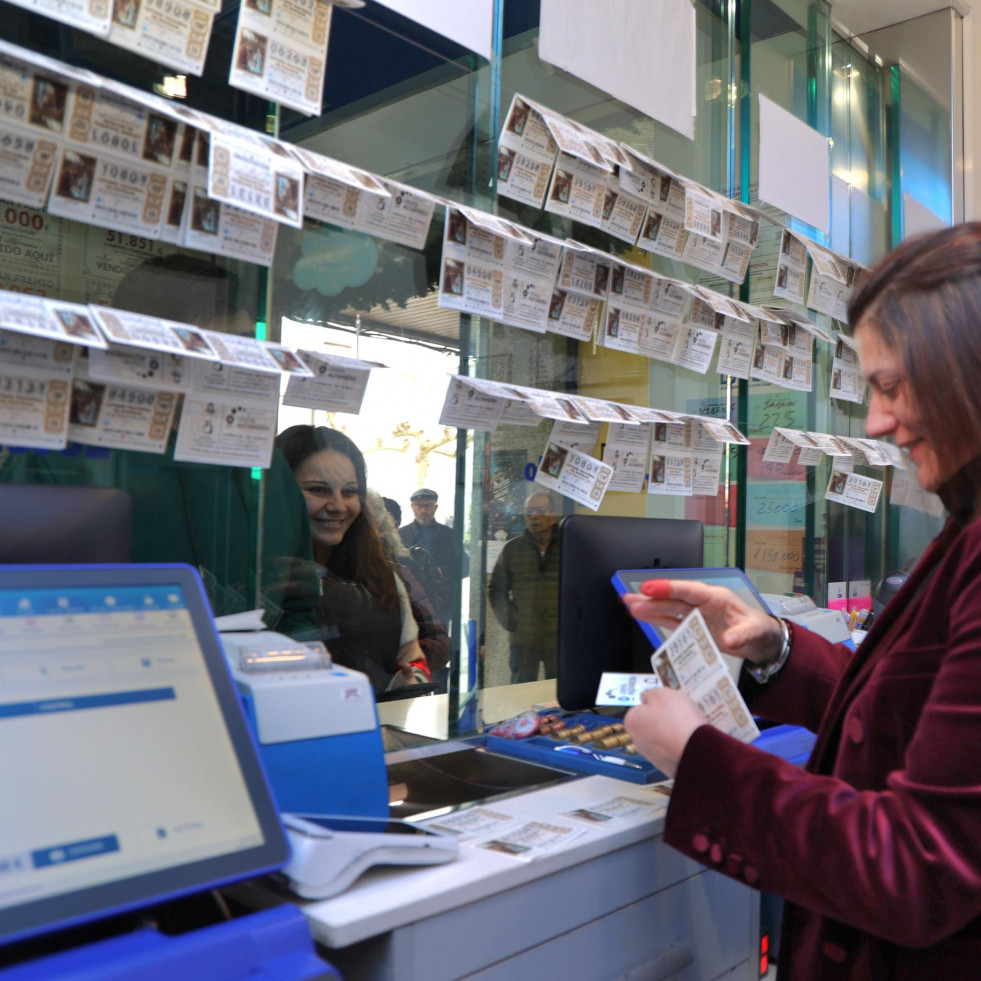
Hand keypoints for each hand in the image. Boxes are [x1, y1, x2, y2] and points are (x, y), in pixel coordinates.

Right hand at [622, 579, 781, 665]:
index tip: (650, 587)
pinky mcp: (692, 626)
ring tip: (628, 603)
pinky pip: (670, 621)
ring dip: (648, 607)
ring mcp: (695, 614)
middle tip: (630, 598)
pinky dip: (655, 618)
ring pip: (668, 608)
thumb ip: (743, 635)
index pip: (690, 591)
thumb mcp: (756, 632)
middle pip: (673, 599)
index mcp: (716, 598)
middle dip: (651, 599)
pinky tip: (640, 615)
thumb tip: (729, 639)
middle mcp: (702, 603)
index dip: (669, 588)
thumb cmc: (758, 630)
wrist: (760, 641)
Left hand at [624, 688, 706, 777]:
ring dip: (674, 732)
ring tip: (687, 726)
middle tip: (677, 713)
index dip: (653, 702)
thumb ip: (650, 693)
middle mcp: (639, 742)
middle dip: (663, 718)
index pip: (638, 708)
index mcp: (632, 722)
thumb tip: (646, 696)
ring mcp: (654, 756)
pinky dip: (682, 744)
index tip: (664, 702)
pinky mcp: (669, 765)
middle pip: (651, 723)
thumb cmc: (678, 722)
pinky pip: (675, 749)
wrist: (699, 752)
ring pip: (664, 737)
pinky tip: (691, 738)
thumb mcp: (662, 694)